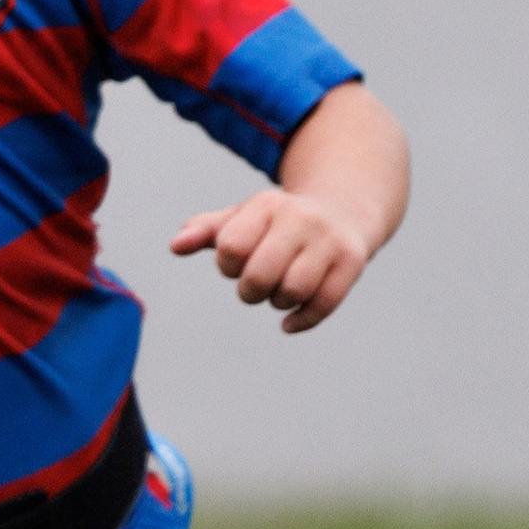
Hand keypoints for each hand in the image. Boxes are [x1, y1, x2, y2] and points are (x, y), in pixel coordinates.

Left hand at [170, 187, 375, 333]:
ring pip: (293, 291)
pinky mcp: (353, 261)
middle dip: (250, 291)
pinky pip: (324, 303)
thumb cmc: (280, 222)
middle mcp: (300, 218)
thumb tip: (175, 245)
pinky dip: (301, 321)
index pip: (231, 247)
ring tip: (278, 294)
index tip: (238, 264)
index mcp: (267, 205)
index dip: (228, 266)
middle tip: (255, 287)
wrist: (344, 209)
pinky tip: (289, 323)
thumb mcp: (244, 218)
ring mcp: (328, 240)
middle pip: (259, 275)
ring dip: (277, 303)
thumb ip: (208, 231)